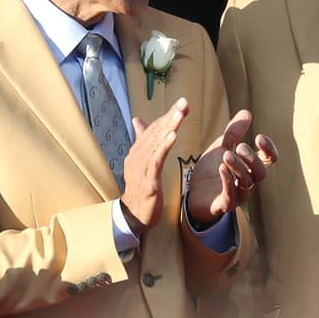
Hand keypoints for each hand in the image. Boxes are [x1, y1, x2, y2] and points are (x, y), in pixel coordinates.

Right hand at [119, 97, 188, 233]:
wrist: (134, 215)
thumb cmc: (141, 188)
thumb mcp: (142, 162)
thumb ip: (142, 141)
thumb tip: (137, 120)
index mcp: (137, 151)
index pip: (154, 129)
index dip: (168, 115)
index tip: (182, 103)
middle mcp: (137, 156)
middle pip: (155, 132)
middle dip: (171, 116)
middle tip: (184, 102)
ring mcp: (141, 168)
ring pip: (156, 143)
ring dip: (169, 127)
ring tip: (180, 114)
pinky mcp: (148, 181)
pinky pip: (156, 161)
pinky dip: (164, 147)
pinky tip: (173, 136)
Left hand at [185, 109, 277, 225]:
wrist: (192, 194)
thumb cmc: (211, 171)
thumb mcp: (221, 147)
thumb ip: (233, 133)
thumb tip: (247, 112)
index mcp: (250, 168)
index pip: (269, 160)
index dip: (269, 150)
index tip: (259, 137)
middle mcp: (248, 182)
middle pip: (261, 173)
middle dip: (251, 159)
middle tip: (239, 147)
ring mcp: (238, 195)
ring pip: (247, 183)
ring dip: (238, 167)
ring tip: (226, 155)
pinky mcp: (224, 204)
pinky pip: (231, 196)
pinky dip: (228, 182)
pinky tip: (221, 168)